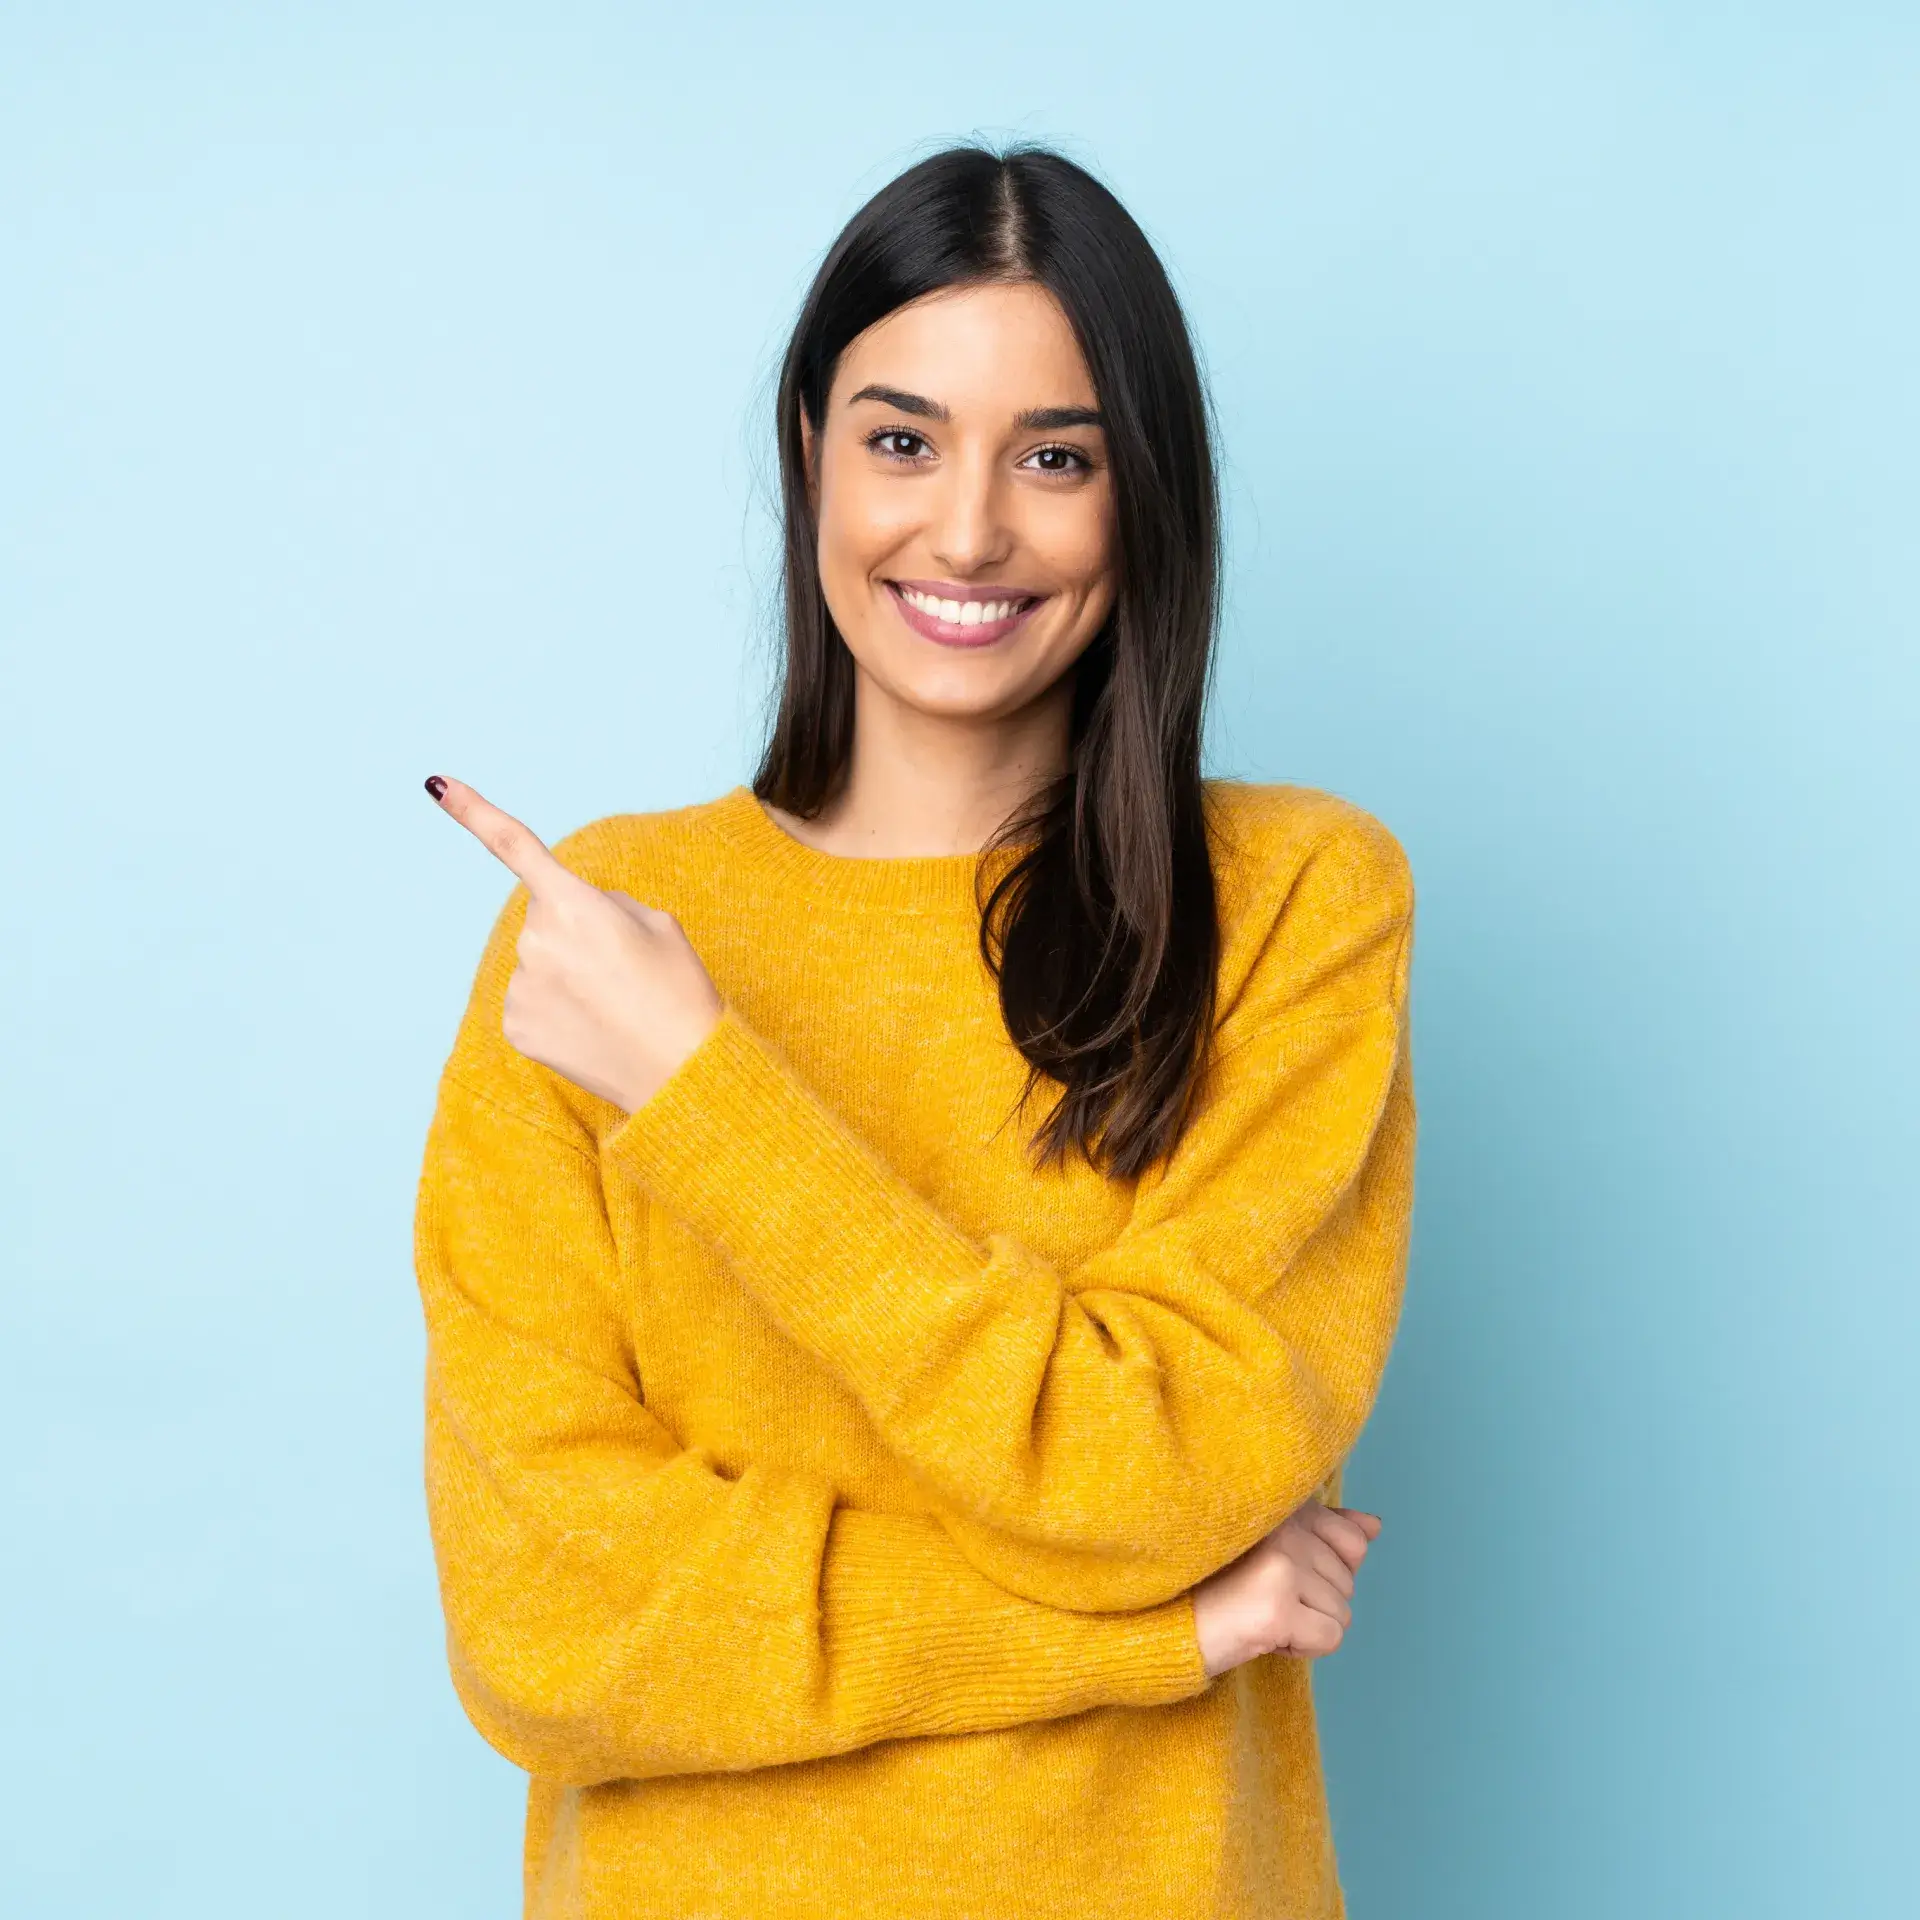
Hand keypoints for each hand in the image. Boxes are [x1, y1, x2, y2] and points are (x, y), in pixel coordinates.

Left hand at [427, 774, 723, 1112]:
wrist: (681, 1074)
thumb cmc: (679, 992)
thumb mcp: (659, 925)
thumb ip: (605, 904)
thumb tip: (573, 912)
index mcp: (575, 904)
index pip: (516, 847)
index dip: (473, 811)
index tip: (436, 784)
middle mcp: (537, 942)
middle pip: (546, 917)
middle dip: (577, 929)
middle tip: (623, 967)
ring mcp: (522, 987)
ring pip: (540, 961)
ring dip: (568, 973)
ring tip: (614, 1004)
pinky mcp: (516, 1026)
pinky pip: (532, 1000)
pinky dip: (558, 1009)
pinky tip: (591, 1028)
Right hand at [1190, 1499, 1382, 1677]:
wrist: (1170, 1623)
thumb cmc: (1222, 1587)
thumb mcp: (1275, 1547)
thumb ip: (1325, 1531)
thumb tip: (1375, 1525)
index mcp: (1286, 1510)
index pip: (1353, 1541)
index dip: (1329, 1572)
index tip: (1286, 1576)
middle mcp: (1287, 1530)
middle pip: (1347, 1584)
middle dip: (1314, 1604)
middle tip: (1266, 1599)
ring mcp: (1282, 1568)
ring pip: (1342, 1614)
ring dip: (1306, 1627)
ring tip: (1263, 1616)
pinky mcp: (1277, 1610)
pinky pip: (1330, 1639)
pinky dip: (1303, 1648)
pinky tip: (1267, 1636)